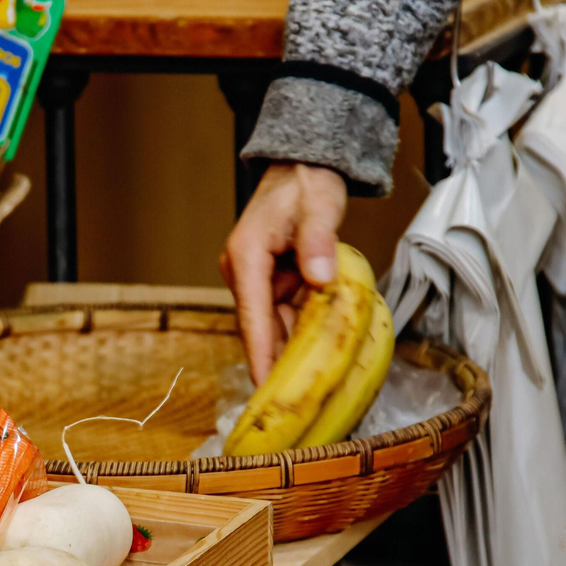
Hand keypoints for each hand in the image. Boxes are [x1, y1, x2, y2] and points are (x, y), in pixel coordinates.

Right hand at [219, 162, 347, 381]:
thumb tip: (320, 278)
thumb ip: (319, 242)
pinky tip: (321, 350)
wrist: (302, 167)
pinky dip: (304, 329)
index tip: (265, 387)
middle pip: (262, 328)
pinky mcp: (272, 282)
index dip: (259, 355)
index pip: (252, 316)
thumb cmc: (305, 184)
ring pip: (276, 324)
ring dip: (296, 346)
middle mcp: (244, 273)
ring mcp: (258, 280)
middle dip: (280, 360)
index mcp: (246, 258)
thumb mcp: (318, 208)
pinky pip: (288, 314)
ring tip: (313, 381)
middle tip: (297, 398)